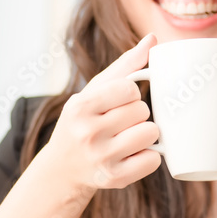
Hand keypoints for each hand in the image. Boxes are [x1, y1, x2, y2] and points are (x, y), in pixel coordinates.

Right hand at [44, 33, 160, 193]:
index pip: (129, 89)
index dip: (132, 93)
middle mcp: (88, 133)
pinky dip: (149, 154)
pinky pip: (153, 159)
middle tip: (123, 119)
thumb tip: (153, 38)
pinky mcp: (114, 179)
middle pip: (142, 111)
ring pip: (151, 133)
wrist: (63, 167)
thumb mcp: (95, 89)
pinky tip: (132, 153)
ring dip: (146, 132)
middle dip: (138, 112)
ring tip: (129, 134)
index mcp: (81, 107)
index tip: (123, 98)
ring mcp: (101, 159)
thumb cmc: (84, 119)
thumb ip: (126, 64)